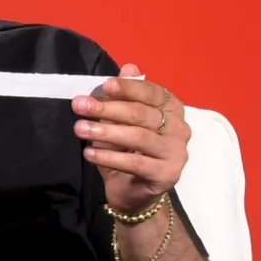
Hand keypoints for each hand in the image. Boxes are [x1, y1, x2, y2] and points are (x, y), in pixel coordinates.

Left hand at [71, 64, 189, 213]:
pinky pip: (135, 163)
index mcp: (172, 108)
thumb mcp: (121, 120)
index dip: (128, 88)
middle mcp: (180, 128)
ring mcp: (176, 152)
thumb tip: (128, 67)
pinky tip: (89, 154)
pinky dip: (110, 157)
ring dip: (105, 132)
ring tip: (80, 129)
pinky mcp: (168, 174)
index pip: (152, 92)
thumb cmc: (128, 151)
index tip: (104, 86)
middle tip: (79, 106)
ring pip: (138, 137)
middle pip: (141, 114)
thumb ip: (125, 95)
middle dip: (107, 109)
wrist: (134, 193)